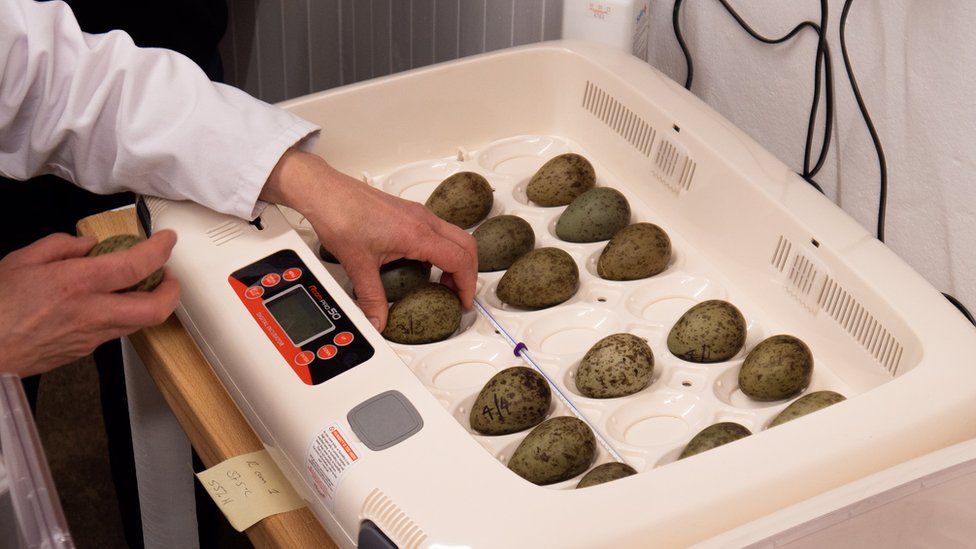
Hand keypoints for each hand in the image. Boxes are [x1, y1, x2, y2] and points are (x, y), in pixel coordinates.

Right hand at [0, 231, 179, 377]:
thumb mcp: (23, 260)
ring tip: (141, 284)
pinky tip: (110, 301)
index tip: (167, 240)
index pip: (136, 266)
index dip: (159, 251)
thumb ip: (61, 245)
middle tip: (167, 273)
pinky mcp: (85, 351)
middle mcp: (91, 312)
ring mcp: (91, 336)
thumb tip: (91, 244)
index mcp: (76, 283)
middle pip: (155, 309)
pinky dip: (124, 313)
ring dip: (150, 302)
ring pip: (140, 322)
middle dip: (172, 290)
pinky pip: (117, 330)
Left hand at [261, 149, 477, 330]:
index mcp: (418, 234)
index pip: (460, 259)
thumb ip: (371, 298)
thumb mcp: (358, 265)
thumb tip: (378, 321)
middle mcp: (423, 220)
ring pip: (454, 236)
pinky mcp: (407, 212)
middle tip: (459, 294)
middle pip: (466, 245)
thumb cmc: (340, 215)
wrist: (324, 192)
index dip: (467, 284)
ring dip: (456, 259)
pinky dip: (442, 250)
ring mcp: (416, 213)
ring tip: (443, 282)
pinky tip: (423, 264)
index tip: (464, 301)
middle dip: (469, 272)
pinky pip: (437, 231)